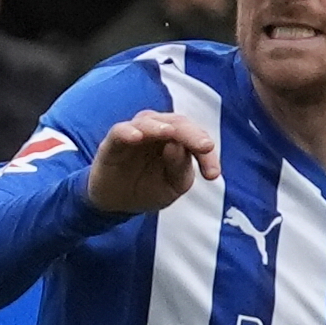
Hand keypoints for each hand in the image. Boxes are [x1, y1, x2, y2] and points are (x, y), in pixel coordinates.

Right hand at [86, 105, 216, 213]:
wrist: (118, 203)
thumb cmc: (149, 188)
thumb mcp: (172, 186)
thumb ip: (180, 168)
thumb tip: (178, 146)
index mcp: (177, 140)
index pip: (196, 137)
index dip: (207, 154)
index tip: (212, 175)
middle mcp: (157, 131)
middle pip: (177, 123)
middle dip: (192, 134)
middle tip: (205, 147)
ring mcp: (135, 134)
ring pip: (149, 121)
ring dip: (160, 127)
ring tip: (169, 133)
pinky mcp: (113, 142)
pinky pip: (119, 131)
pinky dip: (128, 131)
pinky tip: (137, 137)